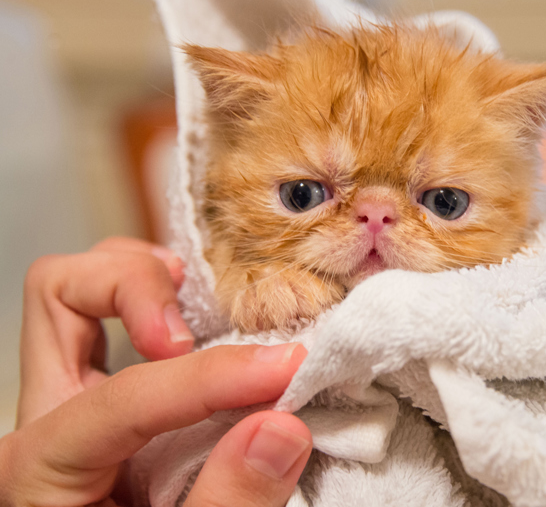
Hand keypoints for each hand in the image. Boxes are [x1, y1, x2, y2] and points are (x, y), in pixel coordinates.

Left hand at [3, 238, 312, 505]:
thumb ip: (226, 504)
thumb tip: (283, 424)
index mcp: (40, 471)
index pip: (124, 397)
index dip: (211, 378)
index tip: (286, 370)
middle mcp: (46, 421)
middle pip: (61, 295)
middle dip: (135, 288)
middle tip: (193, 332)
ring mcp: (73, 406)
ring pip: (79, 292)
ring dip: (144, 280)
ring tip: (201, 309)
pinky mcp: (109, 405)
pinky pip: (114, 321)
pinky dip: (164, 302)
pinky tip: (205, 324)